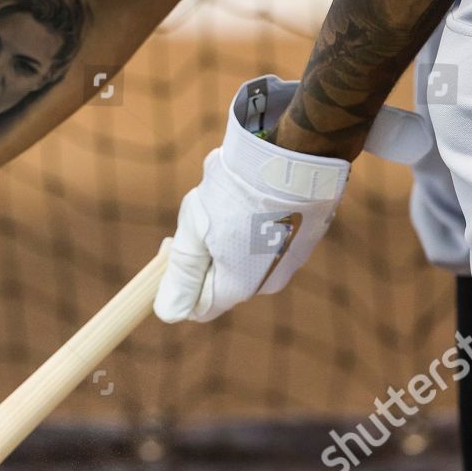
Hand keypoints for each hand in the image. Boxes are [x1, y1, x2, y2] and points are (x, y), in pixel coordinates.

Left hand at [154, 76, 427, 323]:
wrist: (296, 158)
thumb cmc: (239, 192)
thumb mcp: (196, 228)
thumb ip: (182, 273)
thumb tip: (166, 312)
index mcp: (238, 287)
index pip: (198, 307)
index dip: (179, 282)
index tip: (172, 243)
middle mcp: (267, 284)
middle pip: (221, 280)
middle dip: (204, 252)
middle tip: (201, 215)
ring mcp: (290, 263)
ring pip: (243, 258)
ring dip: (228, 235)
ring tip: (232, 200)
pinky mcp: (304, 241)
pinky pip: (268, 242)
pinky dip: (255, 225)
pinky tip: (255, 197)